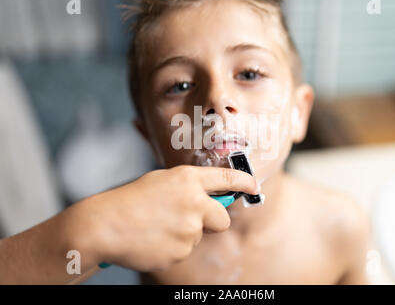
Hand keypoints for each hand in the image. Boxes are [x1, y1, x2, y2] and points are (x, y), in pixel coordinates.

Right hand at [80, 165, 257, 271]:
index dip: (245, 181)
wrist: (103, 226)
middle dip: (214, 221)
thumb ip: (188, 187)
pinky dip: (173, 247)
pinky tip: (154, 239)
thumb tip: (209, 197)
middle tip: (193, 219)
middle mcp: (194, 203)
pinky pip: (184, 250)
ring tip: (157, 227)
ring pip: (198, 236)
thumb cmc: (129, 200)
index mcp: (187, 180)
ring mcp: (188, 230)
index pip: (227, 178)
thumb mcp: (161, 182)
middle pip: (222, 218)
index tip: (254, 186)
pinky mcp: (180, 252)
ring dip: (184, 234)